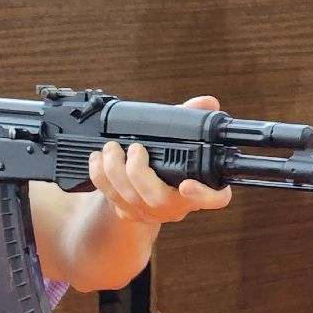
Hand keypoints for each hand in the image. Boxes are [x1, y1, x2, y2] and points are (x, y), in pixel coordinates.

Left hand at [88, 95, 232, 222]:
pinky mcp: (124, 210)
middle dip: (139, 171)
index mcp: (197, 189)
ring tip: (111, 147)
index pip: (214, 199)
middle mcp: (173, 205)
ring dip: (114, 169)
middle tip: (135, 148)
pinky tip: (98, 158)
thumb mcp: (182, 143)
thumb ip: (192, 121)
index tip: (187, 184)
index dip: (203, 194)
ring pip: (129, 196)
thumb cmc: (167, 164)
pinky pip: (108, 194)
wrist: (142, 192)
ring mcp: (147, 210)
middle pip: (158, 198)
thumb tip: (207, 102)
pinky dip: (99, 174)